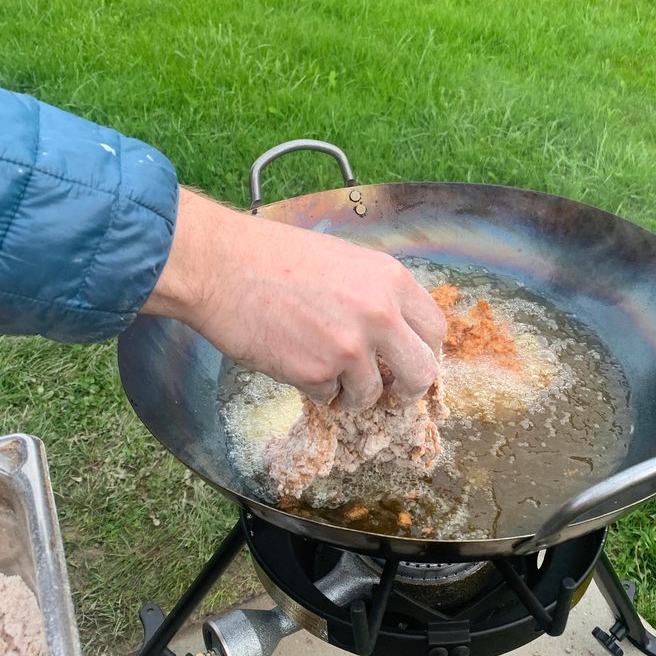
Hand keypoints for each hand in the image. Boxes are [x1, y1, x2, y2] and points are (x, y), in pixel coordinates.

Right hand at [141, 188, 445, 408]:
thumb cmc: (274, 257)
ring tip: (324, 372)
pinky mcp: (316, 373)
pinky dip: (314, 389)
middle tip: (391, 393)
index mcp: (390, 280)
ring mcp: (350, 347)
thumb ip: (375, 294)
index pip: (435, 329)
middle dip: (407, 390)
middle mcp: (380, 314)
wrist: (221, 266)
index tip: (408, 360)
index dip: (423, 350)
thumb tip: (395, 333)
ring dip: (351, 393)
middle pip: (422, 373)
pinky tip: (294, 362)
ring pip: (372, 394)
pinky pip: (328, 397)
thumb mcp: (344, 261)